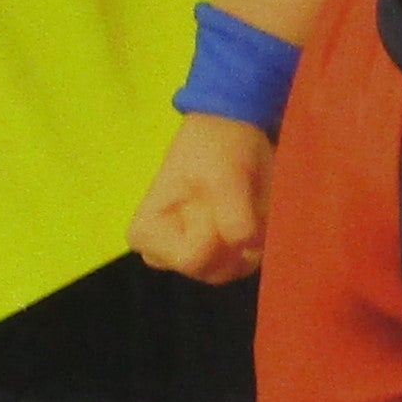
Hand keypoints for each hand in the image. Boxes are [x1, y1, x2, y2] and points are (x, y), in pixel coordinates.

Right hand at [130, 113, 274, 282]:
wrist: (229, 130)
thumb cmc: (216, 149)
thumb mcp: (225, 176)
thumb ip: (234, 217)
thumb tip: (247, 248)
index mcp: (146, 234)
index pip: (191, 258)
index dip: (215, 233)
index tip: (213, 198)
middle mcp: (161, 254)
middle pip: (211, 271)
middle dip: (236, 239)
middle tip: (236, 199)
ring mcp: (187, 258)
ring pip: (230, 271)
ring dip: (249, 240)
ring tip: (245, 202)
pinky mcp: (212, 257)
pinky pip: (242, 265)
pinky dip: (255, 242)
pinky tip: (251, 213)